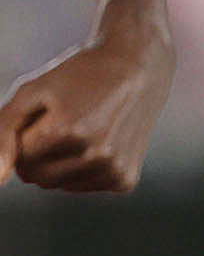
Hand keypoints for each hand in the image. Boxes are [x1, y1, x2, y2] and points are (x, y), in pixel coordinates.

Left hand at [0, 24, 174, 194]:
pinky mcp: (124, 179)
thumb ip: (5, 130)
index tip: (45, 114)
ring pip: (58, 185)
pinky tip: (98, 142)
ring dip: (59, 162)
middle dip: (38, 153)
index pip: (20, 157)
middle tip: (60, 122)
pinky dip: (82, 169)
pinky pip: (82, 186)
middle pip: (37, 177)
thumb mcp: (33, 90)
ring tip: (81, 130)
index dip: (26, 134)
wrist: (137, 68)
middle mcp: (95, 154)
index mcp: (67, 130)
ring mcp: (113, 169)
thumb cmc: (81, 75)